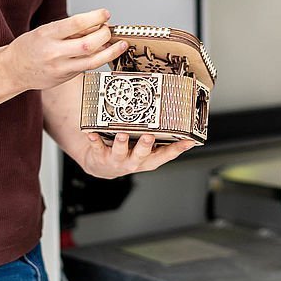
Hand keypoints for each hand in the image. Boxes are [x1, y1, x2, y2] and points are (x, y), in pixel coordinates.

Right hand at [5, 9, 127, 90]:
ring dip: (110, 52)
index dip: (94, 17)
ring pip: (92, 61)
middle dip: (104, 35)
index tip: (105, 14)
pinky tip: (106, 52)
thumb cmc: (29, 47)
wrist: (14, 70)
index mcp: (47, 35)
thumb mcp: (45, 31)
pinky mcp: (65, 78)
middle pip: (87, 44)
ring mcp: (60, 68)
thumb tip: (96, 25)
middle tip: (108, 29)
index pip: (75, 23)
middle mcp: (54, 52)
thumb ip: (70, 29)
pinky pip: (87, 67)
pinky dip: (99, 59)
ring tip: (120, 44)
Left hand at [81, 133, 195, 178]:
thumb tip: (172, 113)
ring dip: (121, 143)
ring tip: (122, 134)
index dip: (178, 149)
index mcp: (148, 159)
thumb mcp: (144, 149)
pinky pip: (97, 148)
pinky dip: (94, 140)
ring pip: (120, 152)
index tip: (188, 141)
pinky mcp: (100, 156)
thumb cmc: (126, 153)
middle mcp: (134, 161)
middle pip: (142, 155)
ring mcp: (117, 160)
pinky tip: (92, 133)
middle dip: (145, 146)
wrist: (101, 166)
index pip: (166, 154)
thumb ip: (157, 137)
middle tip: (149, 136)